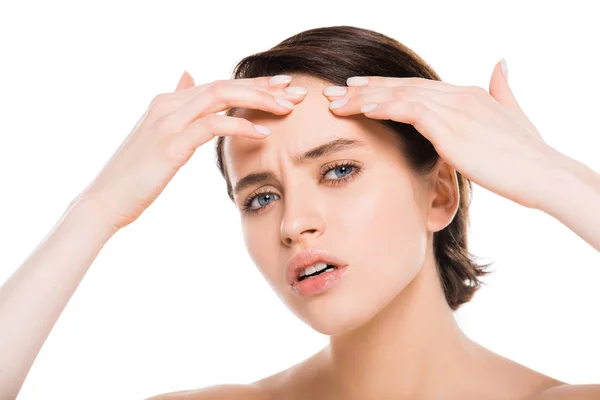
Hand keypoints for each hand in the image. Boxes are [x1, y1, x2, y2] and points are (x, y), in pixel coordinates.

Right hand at [71, 72, 306, 230]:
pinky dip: (241, 126)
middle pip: (225, 84)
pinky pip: (212, 125)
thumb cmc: (135, 175)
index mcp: (168, 101)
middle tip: (296, 91)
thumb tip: (188, 77)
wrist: (104, 201)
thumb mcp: (157, 133)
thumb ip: (177, 105)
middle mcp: (168, 103)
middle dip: (264, 86)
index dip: (253, 84)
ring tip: (287, 107)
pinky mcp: (170, 143)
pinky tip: (264, 133)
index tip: (283, 87)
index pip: (219, 84)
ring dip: (258, 99)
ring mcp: (167, 120)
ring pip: (221, 96)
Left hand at [323, 60, 558, 209]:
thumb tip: (500, 64)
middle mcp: (458, 96)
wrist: (544, 173)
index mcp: (467, 94)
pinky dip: (385, 107)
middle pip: (401, 87)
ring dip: (364, 98)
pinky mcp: (452, 128)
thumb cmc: (526, 155)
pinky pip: (411, 111)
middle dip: (364, 89)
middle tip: (334, 93)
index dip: (384, 86)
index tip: (357, 88)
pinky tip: (363, 109)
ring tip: (336, 101)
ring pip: (400, 96)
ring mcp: (455, 109)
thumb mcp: (513, 116)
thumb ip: (501, 90)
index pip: (415, 86)